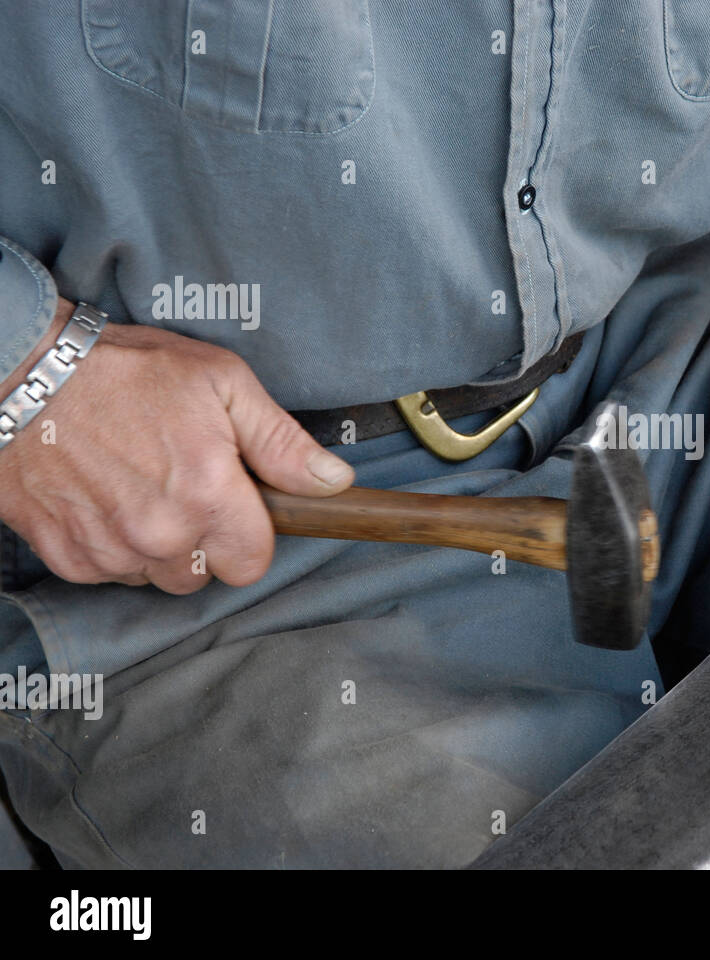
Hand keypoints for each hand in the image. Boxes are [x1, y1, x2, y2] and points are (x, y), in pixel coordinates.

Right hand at [0, 297, 354, 592]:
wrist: (20, 372)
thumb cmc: (124, 370)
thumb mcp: (222, 383)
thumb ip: (282, 442)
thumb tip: (333, 481)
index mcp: (209, 496)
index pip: (252, 564)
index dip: (248, 537)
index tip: (235, 508)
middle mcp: (161, 534)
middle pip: (203, 577)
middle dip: (201, 542)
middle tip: (182, 488)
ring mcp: (109, 550)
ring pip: (154, 577)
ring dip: (155, 547)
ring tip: (139, 487)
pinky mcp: (65, 556)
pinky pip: (107, 573)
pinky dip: (110, 547)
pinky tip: (103, 498)